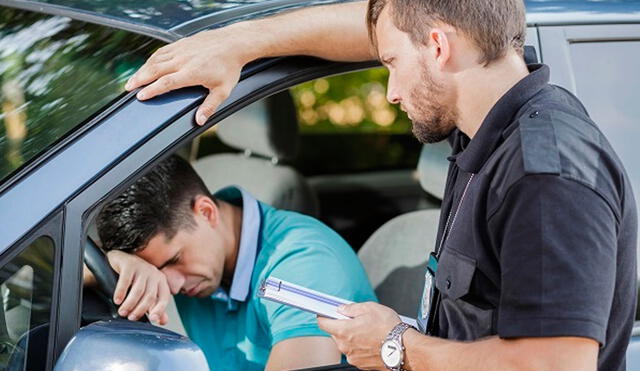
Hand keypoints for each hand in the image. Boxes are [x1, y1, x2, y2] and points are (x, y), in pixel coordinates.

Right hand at [106, 250, 170, 324]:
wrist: (121, 260)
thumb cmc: (135, 280)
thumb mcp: (146, 293)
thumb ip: (154, 307)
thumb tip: (163, 321)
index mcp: (161, 281)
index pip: (164, 297)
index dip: (160, 309)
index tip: (153, 319)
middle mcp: (154, 273)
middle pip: (150, 296)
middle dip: (140, 309)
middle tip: (130, 317)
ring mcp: (142, 267)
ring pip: (138, 290)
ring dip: (130, 304)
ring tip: (122, 312)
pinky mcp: (129, 264)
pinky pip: (126, 280)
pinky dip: (121, 292)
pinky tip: (117, 300)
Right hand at [125, 24, 252, 124]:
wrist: (233, 43)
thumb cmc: (229, 67)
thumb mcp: (223, 91)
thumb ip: (209, 106)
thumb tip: (199, 121)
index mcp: (192, 73)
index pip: (166, 83)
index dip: (152, 90)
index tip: (141, 96)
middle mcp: (183, 60)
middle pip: (155, 70)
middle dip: (140, 79)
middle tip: (128, 88)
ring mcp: (181, 50)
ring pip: (156, 59)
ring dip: (142, 69)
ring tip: (133, 79)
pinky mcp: (181, 43)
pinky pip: (162, 51)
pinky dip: (151, 59)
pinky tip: (147, 66)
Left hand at [317, 302, 400, 369]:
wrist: (404, 348)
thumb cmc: (389, 328)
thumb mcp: (370, 308)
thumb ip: (351, 308)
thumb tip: (342, 308)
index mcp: (344, 331)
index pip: (323, 323)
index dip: (324, 316)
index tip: (326, 312)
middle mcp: (345, 346)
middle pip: (335, 333)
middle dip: (342, 326)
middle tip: (357, 320)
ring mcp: (352, 357)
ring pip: (345, 344)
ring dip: (352, 337)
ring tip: (368, 331)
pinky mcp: (361, 364)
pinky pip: (355, 352)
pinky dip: (360, 347)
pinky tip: (372, 341)